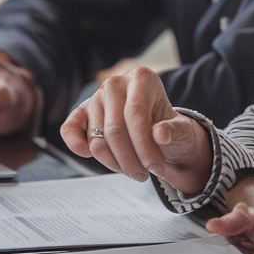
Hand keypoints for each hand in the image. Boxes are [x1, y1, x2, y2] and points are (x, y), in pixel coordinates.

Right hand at [61, 67, 211, 194]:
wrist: (161, 138)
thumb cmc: (172, 133)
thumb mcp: (184, 133)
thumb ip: (176, 132)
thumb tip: (160, 134)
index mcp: (142, 78)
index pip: (135, 115)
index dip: (144, 147)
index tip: (156, 169)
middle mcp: (116, 84)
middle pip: (114, 130)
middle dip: (130, 160)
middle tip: (144, 176)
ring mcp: (96, 98)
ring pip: (97, 140)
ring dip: (115, 163)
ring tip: (133, 170)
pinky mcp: (83, 113)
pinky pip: (70, 129)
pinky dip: (75, 144)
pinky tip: (86, 155)